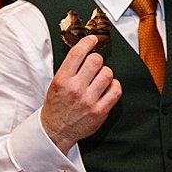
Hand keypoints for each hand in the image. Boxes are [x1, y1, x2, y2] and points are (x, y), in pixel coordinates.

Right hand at [39, 33, 122, 154]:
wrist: (55, 131)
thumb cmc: (57, 105)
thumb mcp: (56, 82)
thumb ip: (70, 67)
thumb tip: (86, 48)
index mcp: (62, 79)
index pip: (78, 53)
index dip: (88, 42)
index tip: (93, 39)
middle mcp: (75, 89)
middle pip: (96, 60)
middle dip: (96, 60)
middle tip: (94, 66)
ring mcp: (88, 101)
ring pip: (107, 73)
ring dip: (105, 74)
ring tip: (99, 79)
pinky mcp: (99, 112)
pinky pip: (115, 90)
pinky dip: (114, 86)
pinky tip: (107, 88)